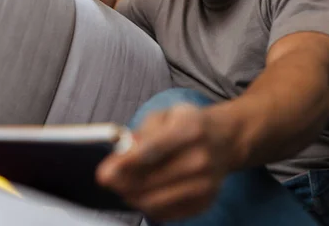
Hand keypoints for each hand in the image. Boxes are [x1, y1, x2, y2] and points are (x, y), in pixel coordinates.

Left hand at [96, 104, 230, 221]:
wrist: (224, 140)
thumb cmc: (189, 125)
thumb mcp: (165, 115)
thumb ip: (142, 132)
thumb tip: (121, 151)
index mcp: (190, 129)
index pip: (152, 150)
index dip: (125, 164)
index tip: (104, 173)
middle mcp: (200, 159)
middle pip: (150, 181)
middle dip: (121, 183)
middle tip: (107, 179)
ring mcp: (205, 184)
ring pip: (154, 201)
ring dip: (131, 196)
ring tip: (123, 186)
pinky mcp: (203, 203)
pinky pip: (165, 213)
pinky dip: (147, 205)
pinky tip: (142, 193)